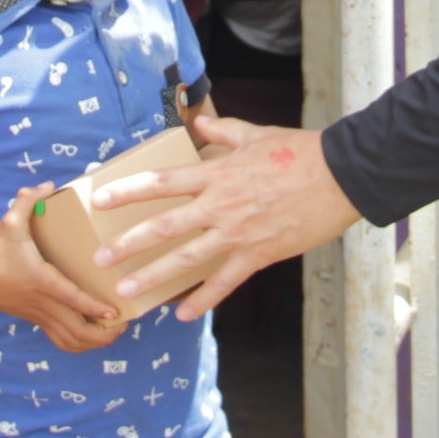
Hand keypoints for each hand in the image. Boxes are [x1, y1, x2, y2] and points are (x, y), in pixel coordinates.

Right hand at [0, 186, 123, 343]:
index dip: (94, 308)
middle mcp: (43, 303)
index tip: (115, 312)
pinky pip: (62, 341)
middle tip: (124, 323)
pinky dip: (80, 344)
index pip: (72, 299)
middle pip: (77, 331)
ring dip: (95, 342)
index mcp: (41, 280)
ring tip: (114, 330)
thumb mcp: (9, 222)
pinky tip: (93, 333)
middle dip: (104, 334)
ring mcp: (40, 316)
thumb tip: (50, 185)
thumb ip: (28, 201)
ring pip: (71, 342)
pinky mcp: (37, 321)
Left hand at [91, 112, 360, 322]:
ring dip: (153, 277)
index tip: (100, 200)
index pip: (162, 182)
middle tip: (98, 258)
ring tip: (126, 291)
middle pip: (164, 227)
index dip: (128, 191)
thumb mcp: (256, 134)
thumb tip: (200, 123)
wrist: (340, 177)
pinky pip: (224, 282)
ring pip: (187, 260)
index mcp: (217, 174)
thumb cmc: (299, 152)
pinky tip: (182, 314)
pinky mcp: (258, 255)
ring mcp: (238, 234)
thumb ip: (223, 131)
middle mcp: (220, 206)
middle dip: (128, 244)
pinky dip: (203, 300)